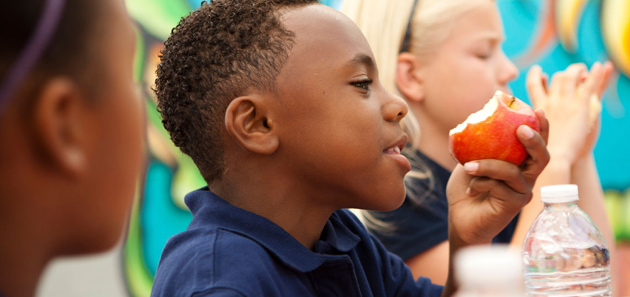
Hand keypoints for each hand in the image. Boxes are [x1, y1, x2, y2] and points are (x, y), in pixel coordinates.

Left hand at [446, 109, 549, 245]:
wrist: (460, 219)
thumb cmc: (467, 188)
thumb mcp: (470, 160)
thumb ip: (477, 144)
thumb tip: (473, 118)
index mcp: (520, 163)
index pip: (537, 144)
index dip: (543, 128)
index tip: (538, 110)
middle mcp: (526, 177)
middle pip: (542, 157)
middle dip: (534, 141)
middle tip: (520, 129)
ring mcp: (522, 192)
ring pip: (513, 173)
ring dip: (489, 166)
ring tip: (468, 166)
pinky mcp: (514, 205)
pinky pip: (500, 188)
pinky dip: (481, 184)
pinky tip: (470, 190)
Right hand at [526, 62, 612, 163]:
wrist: (555, 158)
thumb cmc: (540, 154)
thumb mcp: (530, 136)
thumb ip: (528, 128)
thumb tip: (522, 127)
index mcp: (538, 108)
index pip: (533, 84)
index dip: (535, 75)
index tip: (538, 71)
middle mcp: (550, 101)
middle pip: (556, 78)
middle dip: (564, 73)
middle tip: (573, 74)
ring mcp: (565, 102)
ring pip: (571, 77)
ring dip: (578, 70)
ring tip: (585, 70)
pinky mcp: (580, 107)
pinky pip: (589, 85)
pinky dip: (596, 74)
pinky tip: (600, 66)